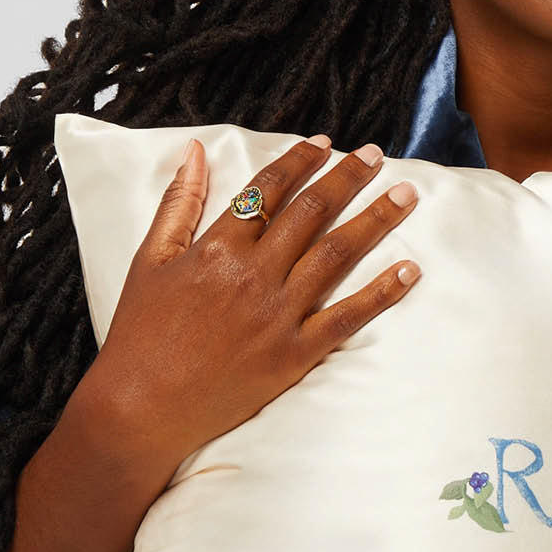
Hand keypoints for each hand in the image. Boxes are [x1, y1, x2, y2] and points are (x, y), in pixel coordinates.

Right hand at [85, 134, 420, 463]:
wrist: (142, 409)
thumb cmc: (141, 335)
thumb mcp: (149, 260)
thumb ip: (178, 203)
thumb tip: (194, 150)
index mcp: (218, 248)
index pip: (269, 189)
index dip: (300, 161)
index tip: (324, 143)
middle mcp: (254, 275)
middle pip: (314, 212)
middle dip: (349, 177)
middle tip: (375, 155)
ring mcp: (279, 315)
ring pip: (338, 254)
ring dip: (377, 220)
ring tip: (407, 195)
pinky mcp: (296, 354)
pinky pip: (348, 317)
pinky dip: (382, 293)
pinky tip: (410, 271)